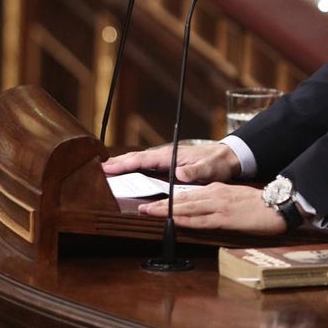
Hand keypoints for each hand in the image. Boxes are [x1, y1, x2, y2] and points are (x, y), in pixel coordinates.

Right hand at [102, 143, 240, 183]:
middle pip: (136, 158)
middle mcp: (166, 155)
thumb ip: (196, 171)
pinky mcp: (169, 165)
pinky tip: (128, 172)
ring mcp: (167, 159)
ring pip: (140, 161)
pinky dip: (134, 167)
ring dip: (124, 165)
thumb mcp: (210, 169)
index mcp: (171, 155)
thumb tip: (179, 172)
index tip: (107, 166)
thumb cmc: (219, 163)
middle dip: (118, 162)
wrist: (228, 157)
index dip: (124, 164)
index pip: (142, 159)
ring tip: (107, 170)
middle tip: (98, 168)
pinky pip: (147, 165)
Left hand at [138, 182, 286, 234]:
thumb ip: (218, 201)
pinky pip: (200, 219)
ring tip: (150, 213)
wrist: (277, 204)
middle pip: (182, 199)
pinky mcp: (225, 218)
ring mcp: (219, 206)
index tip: (155, 203)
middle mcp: (215, 194)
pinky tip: (173, 220)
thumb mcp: (235, 197)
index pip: (188, 194)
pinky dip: (185, 219)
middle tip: (143, 208)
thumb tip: (202, 209)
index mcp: (217, 189)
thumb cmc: (259, 203)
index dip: (170, 199)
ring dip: (167, 210)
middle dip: (161, 204)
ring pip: (187, 207)